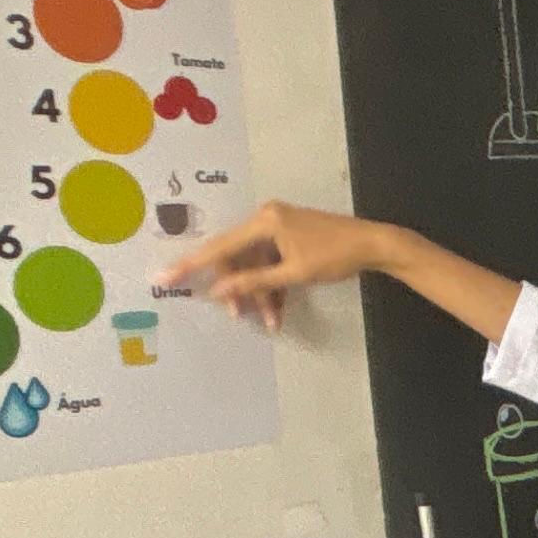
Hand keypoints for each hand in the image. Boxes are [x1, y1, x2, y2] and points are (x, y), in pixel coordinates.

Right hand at [154, 200, 402, 330]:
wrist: (374, 245)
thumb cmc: (334, 256)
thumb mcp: (293, 274)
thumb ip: (253, 282)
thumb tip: (219, 291)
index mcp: (264, 221)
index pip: (220, 246)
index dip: (191, 264)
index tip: (163, 276)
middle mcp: (266, 218)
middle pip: (237, 257)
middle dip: (239, 288)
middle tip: (240, 316)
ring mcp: (278, 226)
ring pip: (255, 264)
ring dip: (259, 292)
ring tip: (269, 319)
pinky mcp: (289, 237)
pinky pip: (270, 262)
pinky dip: (272, 284)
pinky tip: (277, 309)